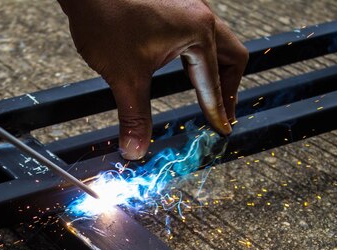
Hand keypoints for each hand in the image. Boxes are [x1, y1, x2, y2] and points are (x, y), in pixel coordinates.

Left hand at [58, 0, 247, 159]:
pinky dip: (199, 55)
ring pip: (217, 42)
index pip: (215, 81)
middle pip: (232, 57)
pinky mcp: (173, 4)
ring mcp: (188, 5)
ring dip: (215, 70)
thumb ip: (134, 116)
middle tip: (220, 113)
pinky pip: (198, 32)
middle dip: (227, 88)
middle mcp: (200, 14)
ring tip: (207, 93)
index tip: (221, 129)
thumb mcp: (123, 77)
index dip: (218, 111)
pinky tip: (183, 66)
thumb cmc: (104, 18)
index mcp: (198, 31)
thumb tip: (135, 149)